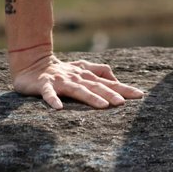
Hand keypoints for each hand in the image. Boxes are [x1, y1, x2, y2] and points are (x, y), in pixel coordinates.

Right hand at [11, 54, 146, 109]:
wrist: (32, 63)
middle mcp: (76, 77)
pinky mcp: (43, 85)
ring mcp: (60, 81)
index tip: (140, 95)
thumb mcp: (82, 69)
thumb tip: (116, 79)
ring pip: (78, 89)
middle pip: (96, 86)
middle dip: (110, 94)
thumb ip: (99, 71)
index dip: (124, 88)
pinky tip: (59, 108)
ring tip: (103, 106)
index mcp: (86, 75)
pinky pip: (48, 93)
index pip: (108, 82)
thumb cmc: (61, 70)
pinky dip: (53, 100)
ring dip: (90, 97)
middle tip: (123, 103)